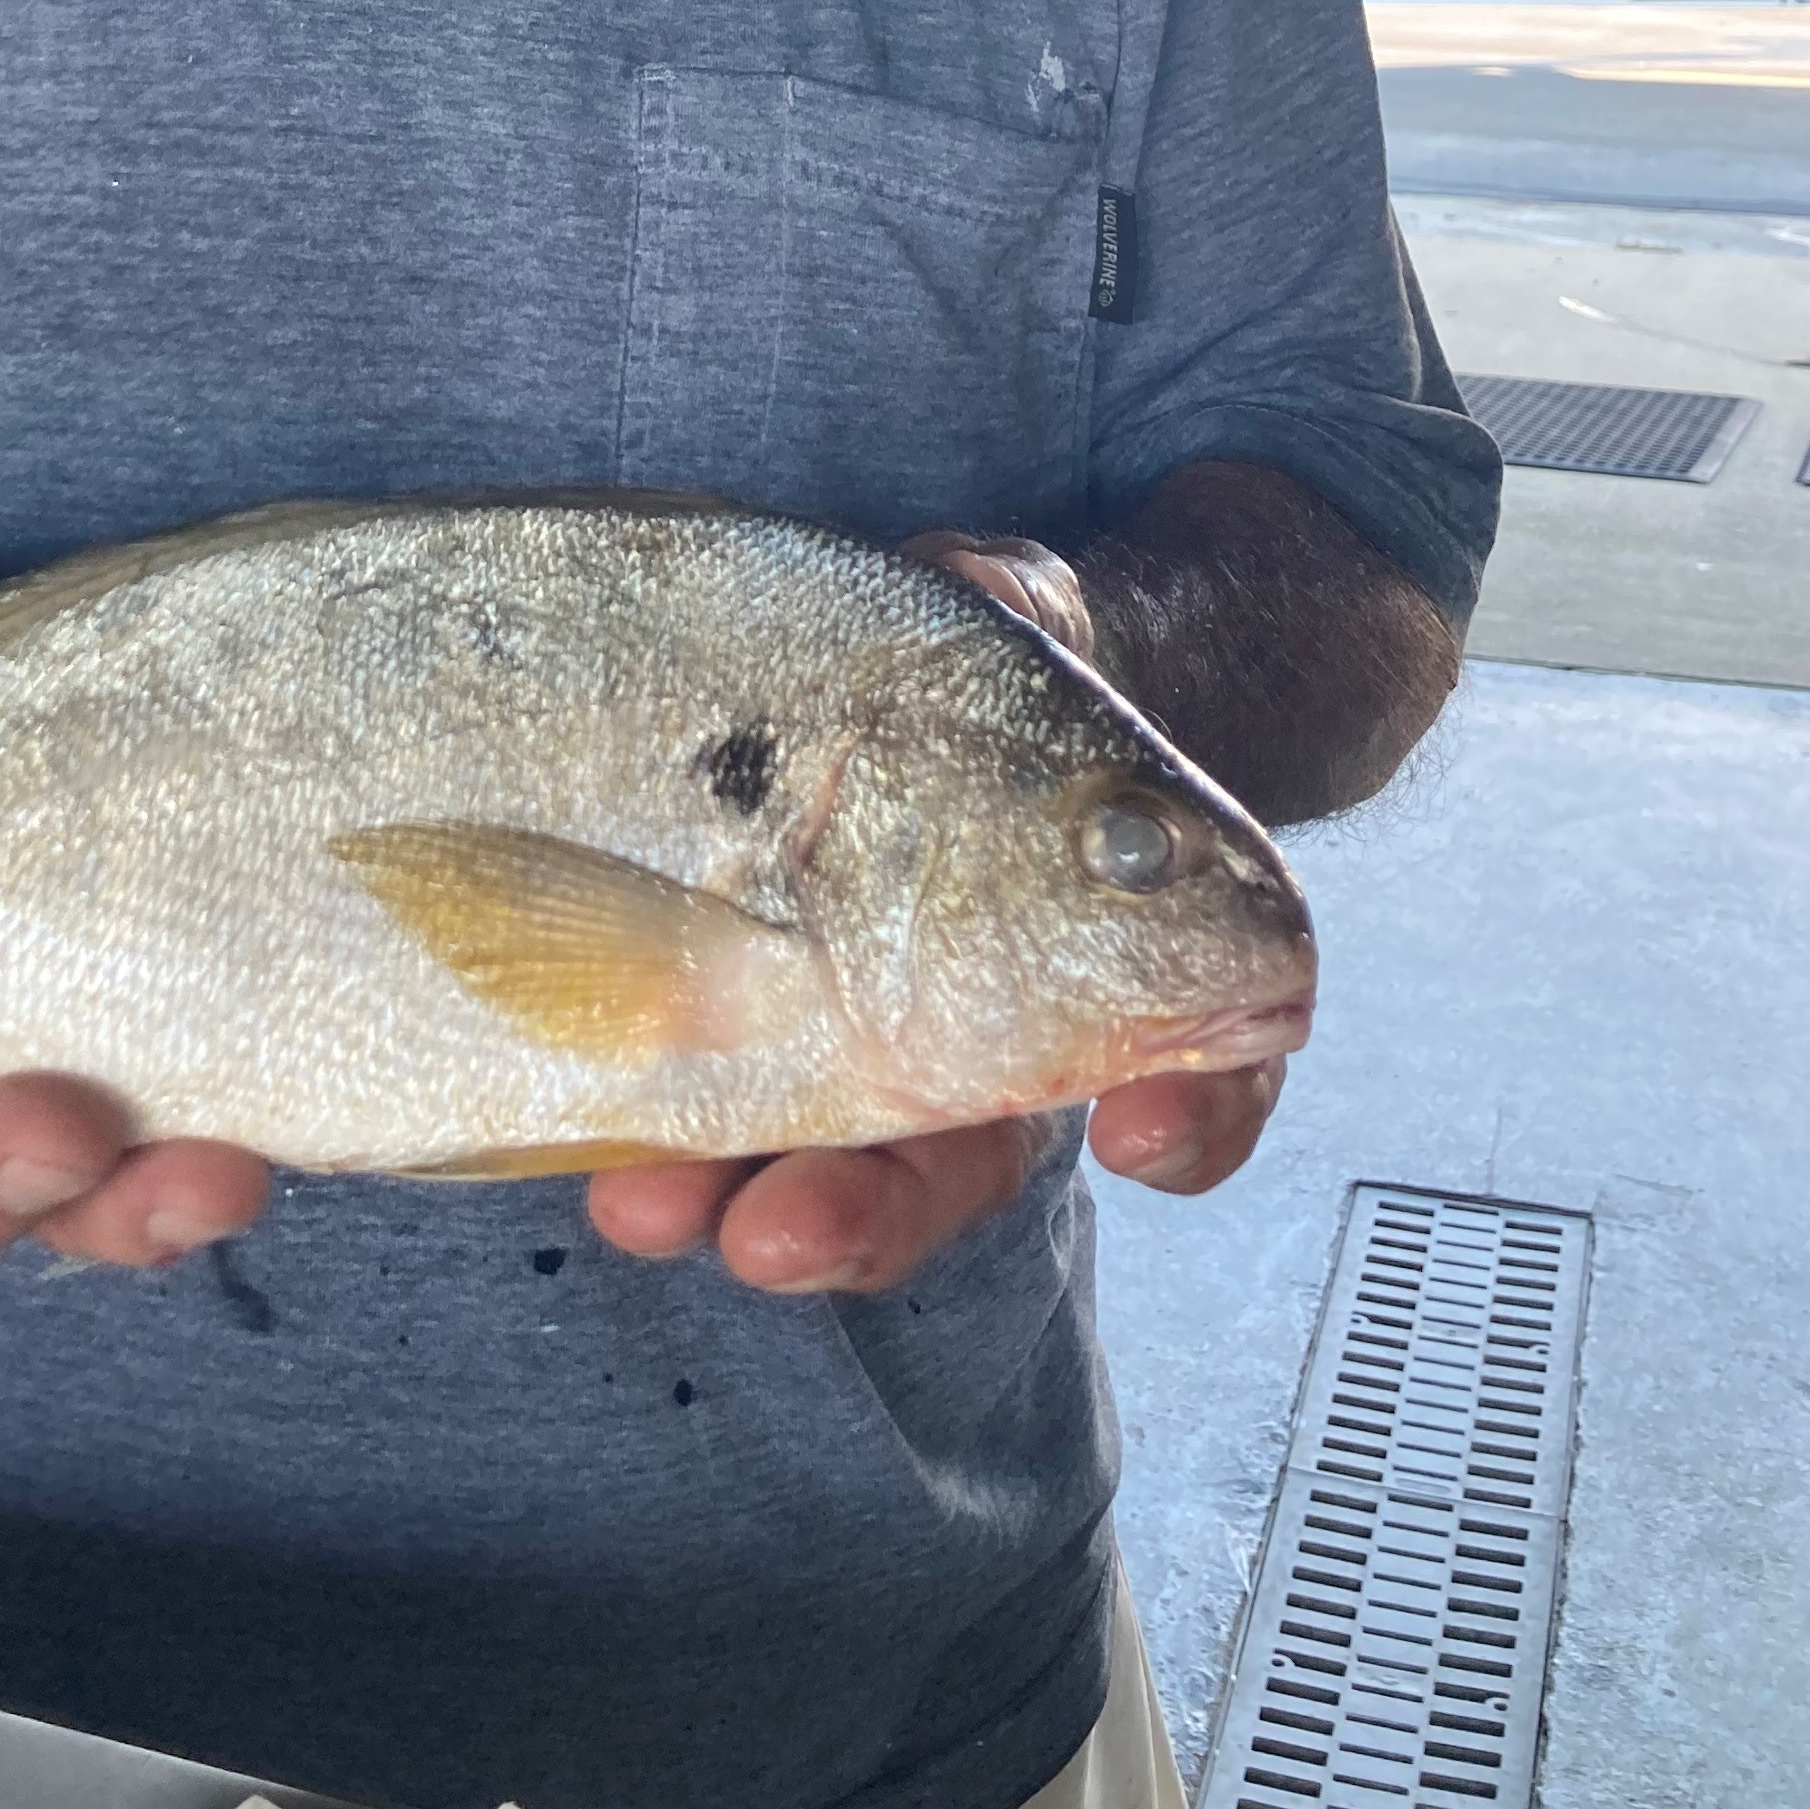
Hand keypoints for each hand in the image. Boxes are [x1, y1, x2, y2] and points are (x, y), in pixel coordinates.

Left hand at [586, 527, 1281, 1288]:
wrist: (883, 664)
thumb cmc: (979, 652)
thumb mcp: (1013, 609)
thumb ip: (1012, 608)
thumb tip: (982, 580)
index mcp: (1106, 950)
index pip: (1188, 1066)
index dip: (1192, 1115)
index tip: (1144, 1129)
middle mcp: (985, 1034)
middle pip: (952, 1165)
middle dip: (864, 1212)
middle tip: (783, 1228)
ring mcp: (855, 1049)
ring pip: (812, 1172)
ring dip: (727, 1200)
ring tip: (646, 1207)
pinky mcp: (730, 1036)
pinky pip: (699, 1123)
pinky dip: (660, 1154)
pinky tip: (617, 1173)